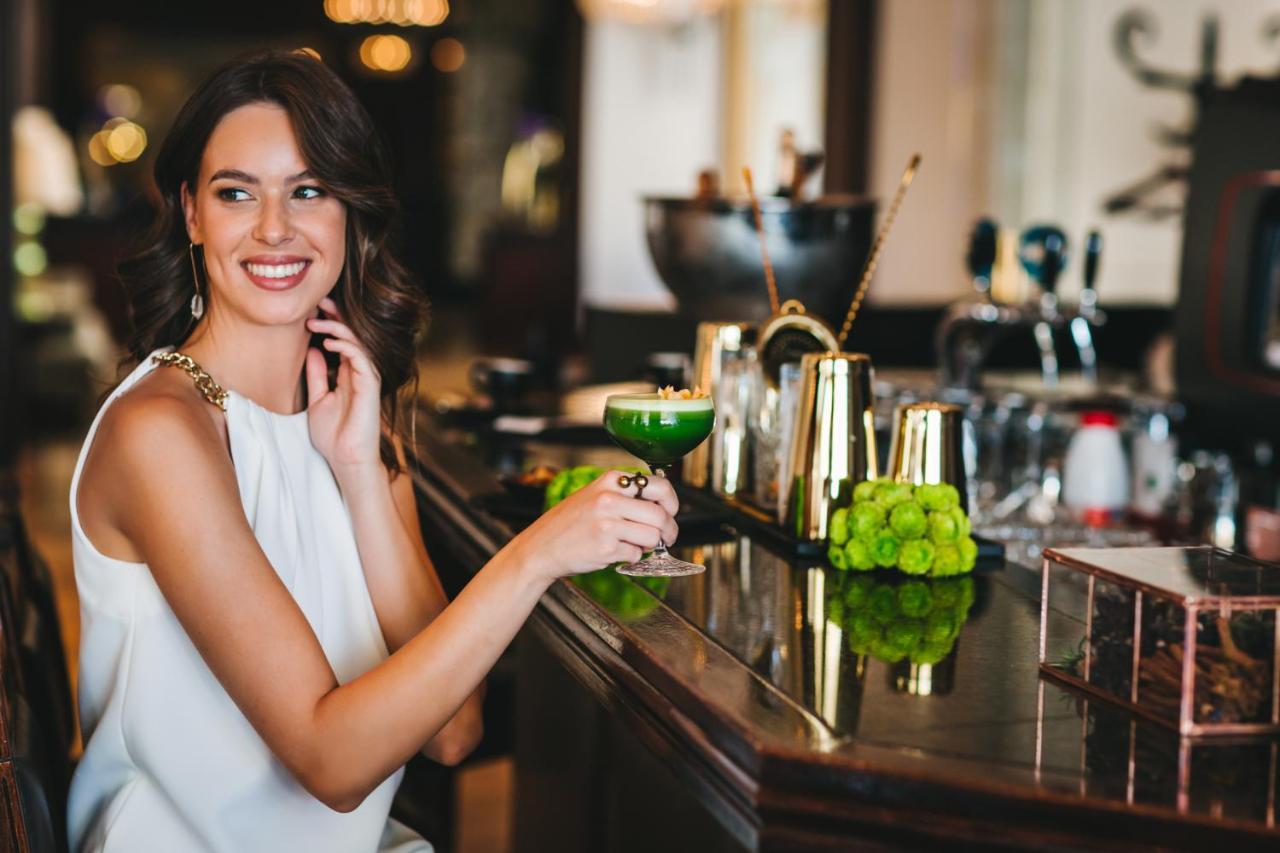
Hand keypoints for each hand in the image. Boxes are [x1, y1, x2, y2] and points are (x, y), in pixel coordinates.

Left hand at [304, 297, 382, 481]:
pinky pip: (362, 359)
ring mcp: (367, 378)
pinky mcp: (371, 386)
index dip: (330, 324)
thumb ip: (317, 375)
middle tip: (318, 303)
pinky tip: (328, 342)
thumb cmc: (333, 436)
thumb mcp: (317, 399)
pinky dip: (347, 347)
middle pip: (353, 336)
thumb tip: (312, 351)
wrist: (345, 459)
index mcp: (348, 375)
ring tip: (316, 321)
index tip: (311, 311)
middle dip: (336, 317)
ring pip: (358, 342)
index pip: (342, 341)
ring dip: (338, 328)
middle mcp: (360, 373)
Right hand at [508, 470, 679, 583]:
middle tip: (666, 537)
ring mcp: (607, 524)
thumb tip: (663, 506)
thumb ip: (627, 496)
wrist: (540, 547)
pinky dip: (630, 557)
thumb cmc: (570, 523)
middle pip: (661, 515)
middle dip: (669, 530)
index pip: (659, 486)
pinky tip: (614, 551)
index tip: (670, 511)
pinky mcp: (606, 548)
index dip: (672, 502)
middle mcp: (609, 499)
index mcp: (610, 481)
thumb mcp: (596, 496)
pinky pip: (636, 554)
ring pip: (653, 537)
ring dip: (649, 545)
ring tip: (633, 544)